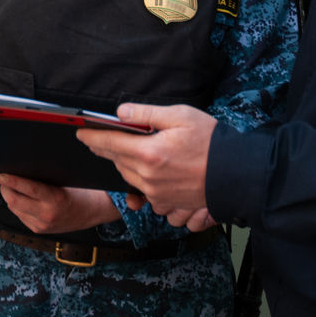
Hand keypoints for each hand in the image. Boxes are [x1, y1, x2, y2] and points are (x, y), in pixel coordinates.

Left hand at [0, 174, 119, 234]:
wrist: (92, 211)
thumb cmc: (80, 191)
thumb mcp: (64, 180)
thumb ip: (44, 177)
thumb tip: (22, 169)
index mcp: (55, 199)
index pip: (26, 189)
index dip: (11, 180)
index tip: (1, 175)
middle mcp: (46, 215)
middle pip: (14, 201)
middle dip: (5, 189)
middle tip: (3, 179)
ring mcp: (42, 225)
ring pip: (14, 209)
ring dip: (10, 197)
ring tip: (10, 187)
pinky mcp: (39, 230)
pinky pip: (20, 216)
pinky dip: (17, 206)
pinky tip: (21, 198)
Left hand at [77, 103, 216, 220]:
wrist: (235, 173)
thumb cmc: (211, 141)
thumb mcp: (179, 116)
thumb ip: (146, 114)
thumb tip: (120, 112)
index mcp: (149, 153)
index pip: (110, 144)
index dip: (92, 137)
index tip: (79, 132)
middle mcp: (148, 177)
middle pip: (116, 161)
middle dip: (108, 149)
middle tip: (104, 138)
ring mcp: (156, 194)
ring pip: (128, 177)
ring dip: (125, 163)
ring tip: (134, 150)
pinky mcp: (166, 204)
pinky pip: (144, 192)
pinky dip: (142, 180)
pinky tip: (153, 169)